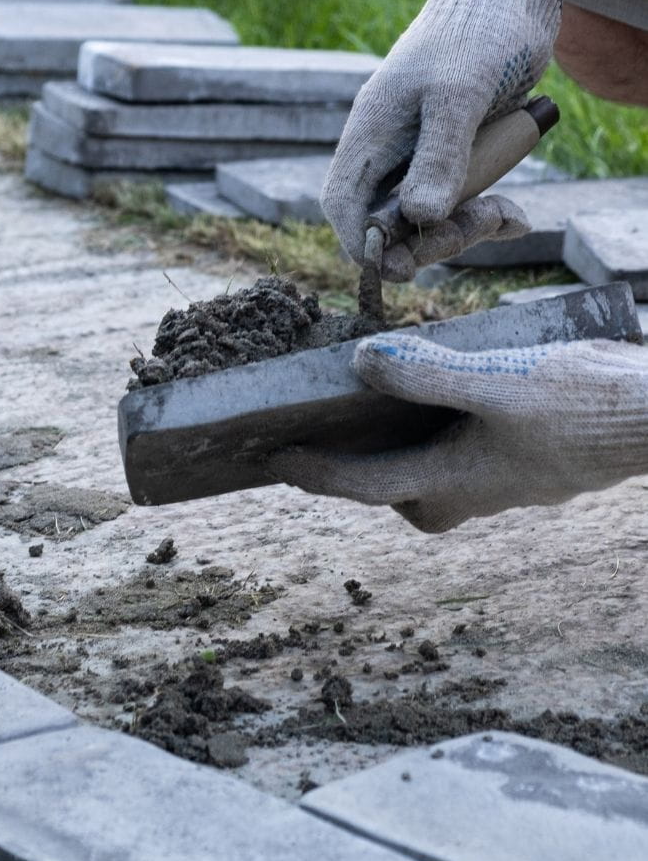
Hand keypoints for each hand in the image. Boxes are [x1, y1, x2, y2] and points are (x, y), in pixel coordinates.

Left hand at [268, 334, 647, 531]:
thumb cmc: (586, 403)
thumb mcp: (499, 380)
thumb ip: (429, 374)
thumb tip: (360, 364)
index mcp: (457, 478)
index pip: (364, 485)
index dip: (314, 472)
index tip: (273, 458)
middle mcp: (477, 491)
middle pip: (399, 496)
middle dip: (358, 476)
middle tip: (321, 444)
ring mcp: (509, 481)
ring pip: (438, 483)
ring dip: (405, 457)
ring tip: (377, 414)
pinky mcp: (532, 464)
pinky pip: (470, 460)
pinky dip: (444, 437)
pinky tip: (448, 397)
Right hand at [321, 0, 561, 280]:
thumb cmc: (478, 32)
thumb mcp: (458, 95)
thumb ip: (438, 156)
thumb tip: (419, 217)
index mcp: (371, 131)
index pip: (344, 204)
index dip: (365, 242)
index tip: (403, 263)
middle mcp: (387, 148)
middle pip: (385, 222)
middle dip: (429, 239)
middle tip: (481, 224)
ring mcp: (418, 152)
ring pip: (424, 218)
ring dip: (465, 228)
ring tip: (509, 215)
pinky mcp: (450, 153)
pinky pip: (456, 201)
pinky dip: (484, 214)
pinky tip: (514, 216)